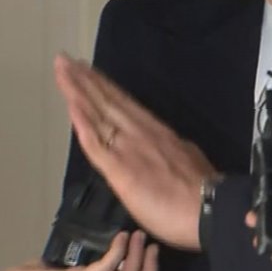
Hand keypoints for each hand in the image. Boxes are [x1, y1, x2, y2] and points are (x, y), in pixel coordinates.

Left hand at [53, 54, 216, 250]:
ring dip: (78, 91)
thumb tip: (161, 148)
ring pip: (97, 114)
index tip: (88, 70)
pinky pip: (95, 143)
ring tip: (63, 71)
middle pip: (106, 101)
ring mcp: (128, 148)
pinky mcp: (119, 168)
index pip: (123, 103)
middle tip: (65, 61)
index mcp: (154, 131)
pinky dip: (82, 122)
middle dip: (84, 80)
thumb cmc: (199, 194)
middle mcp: (139, 133)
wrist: (208, 209)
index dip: (104, 86)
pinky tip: (71, 105)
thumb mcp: (185, 158)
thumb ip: (167, 150)